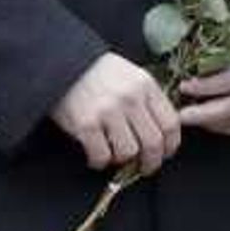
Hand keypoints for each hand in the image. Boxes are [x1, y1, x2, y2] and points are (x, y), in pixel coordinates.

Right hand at [54, 52, 178, 173]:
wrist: (58, 63)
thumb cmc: (97, 72)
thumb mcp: (130, 75)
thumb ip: (148, 99)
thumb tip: (163, 131)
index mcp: (145, 85)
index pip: (171, 124)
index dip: (171, 145)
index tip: (165, 153)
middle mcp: (130, 98)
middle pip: (154, 142)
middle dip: (152, 161)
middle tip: (145, 167)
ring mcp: (108, 111)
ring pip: (129, 151)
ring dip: (123, 160)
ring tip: (115, 156)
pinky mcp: (85, 123)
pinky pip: (101, 155)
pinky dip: (99, 162)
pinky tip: (96, 157)